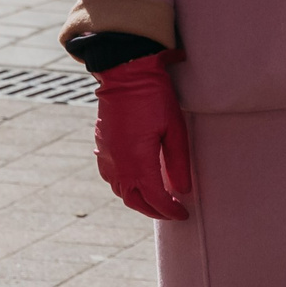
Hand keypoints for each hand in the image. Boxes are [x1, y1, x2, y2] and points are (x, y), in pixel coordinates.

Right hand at [94, 53, 191, 220]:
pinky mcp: (101, 146)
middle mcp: (119, 163)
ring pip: (121, 191)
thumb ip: (178, 163)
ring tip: (156, 200)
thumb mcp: (175, 129)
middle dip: (154, 212)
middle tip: (171, 212)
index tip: (183, 214)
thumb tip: (182, 191)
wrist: (125, 72)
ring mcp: (107, 155)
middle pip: (135, 201)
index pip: (155, 199)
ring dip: (138, 201)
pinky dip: (124, 187)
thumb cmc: (154, 97)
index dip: (170, 211)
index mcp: (138, 161)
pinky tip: (135, 181)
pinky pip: (110, 177)